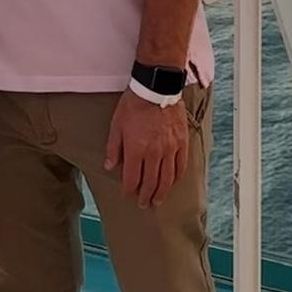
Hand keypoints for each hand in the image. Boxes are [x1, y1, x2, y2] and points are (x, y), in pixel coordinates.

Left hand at [105, 90, 188, 208]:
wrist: (156, 88)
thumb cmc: (134, 104)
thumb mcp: (116, 124)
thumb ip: (113, 148)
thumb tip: (109, 166)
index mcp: (136, 149)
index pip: (132, 178)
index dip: (128, 189)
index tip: (127, 194)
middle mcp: (154, 153)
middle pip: (150, 182)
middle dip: (145, 196)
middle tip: (143, 204)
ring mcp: (170, 149)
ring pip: (166, 179)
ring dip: (161, 192)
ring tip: (157, 201)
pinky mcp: (182, 142)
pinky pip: (181, 166)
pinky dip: (176, 178)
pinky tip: (173, 183)